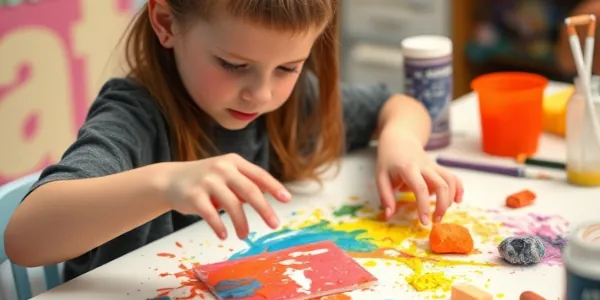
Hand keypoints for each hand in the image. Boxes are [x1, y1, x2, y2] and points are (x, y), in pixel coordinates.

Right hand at [162, 153, 290, 239]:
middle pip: (249, 190)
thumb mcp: (226, 175)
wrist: (170, 180)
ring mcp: (207, 181)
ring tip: (244, 234)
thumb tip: (267, 202)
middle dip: (264, 209)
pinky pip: (211, 215)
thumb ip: (244, 185)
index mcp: (234, 162)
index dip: (274, 187)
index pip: (259, 175)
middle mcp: (222, 168)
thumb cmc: (205, 180)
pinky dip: (220, 227)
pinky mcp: (193, 196)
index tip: (287, 200)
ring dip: (241, 223)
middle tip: (275, 224)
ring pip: (232, 205)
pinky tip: (224, 235)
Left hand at [376, 131, 462, 224]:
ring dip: (450, 199)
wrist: (399, 140)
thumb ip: (385, 197)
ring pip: (451, 181)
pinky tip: (457, 201)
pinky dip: (459, 189)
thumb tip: (389, 216)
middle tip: (436, 221)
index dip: (424, 206)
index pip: (420, 188)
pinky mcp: (439, 168)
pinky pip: (454, 177)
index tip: (424, 222)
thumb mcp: (381, 177)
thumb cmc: (389, 161)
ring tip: (441, 214)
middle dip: (442, 205)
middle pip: (442, 185)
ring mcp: (434, 166)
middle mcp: (424, 166)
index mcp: (408, 168)